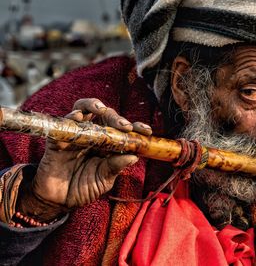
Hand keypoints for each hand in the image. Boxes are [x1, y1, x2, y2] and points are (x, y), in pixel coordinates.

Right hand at [17, 98, 151, 221]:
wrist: (58, 201)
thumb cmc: (83, 189)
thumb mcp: (103, 180)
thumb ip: (115, 167)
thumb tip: (134, 156)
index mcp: (108, 145)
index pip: (123, 131)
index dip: (136, 128)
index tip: (147, 131)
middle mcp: (93, 136)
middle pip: (105, 116)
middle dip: (116, 118)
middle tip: (124, 126)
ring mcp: (76, 135)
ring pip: (84, 109)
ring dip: (93, 105)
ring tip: (100, 109)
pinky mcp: (58, 138)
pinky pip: (64, 123)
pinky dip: (71, 117)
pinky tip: (78, 117)